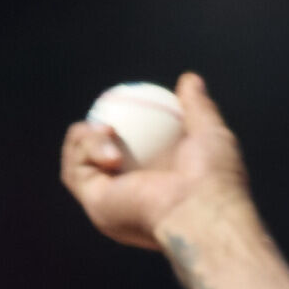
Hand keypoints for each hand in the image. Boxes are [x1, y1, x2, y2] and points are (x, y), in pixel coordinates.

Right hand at [59, 71, 249, 253]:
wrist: (202, 208)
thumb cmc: (214, 177)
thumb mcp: (209, 131)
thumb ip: (197, 107)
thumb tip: (189, 80)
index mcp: (152, 186)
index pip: (124, 154)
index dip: (117, 129)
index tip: (125, 107)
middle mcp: (127, 200)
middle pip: (92, 161)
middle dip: (89, 134)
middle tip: (108, 121)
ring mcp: (109, 205)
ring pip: (76, 162)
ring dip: (84, 137)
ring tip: (108, 129)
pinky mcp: (96, 205)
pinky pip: (74, 169)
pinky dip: (85, 147)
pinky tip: (107, 140)